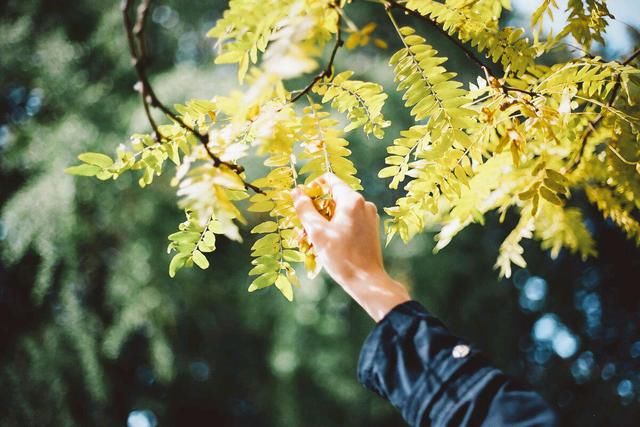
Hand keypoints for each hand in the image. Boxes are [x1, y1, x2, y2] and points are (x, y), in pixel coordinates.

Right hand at [291, 173, 410, 321]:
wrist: (366, 281)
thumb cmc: (341, 257)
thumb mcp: (317, 231)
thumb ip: (304, 208)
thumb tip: (296, 191)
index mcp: (352, 200)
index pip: (329, 180)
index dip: (311, 188)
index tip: (301, 203)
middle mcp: (363, 204)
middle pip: (332, 199)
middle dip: (314, 212)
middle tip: (301, 230)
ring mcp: (368, 217)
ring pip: (338, 213)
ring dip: (321, 224)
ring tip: (308, 242)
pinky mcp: (370, 230)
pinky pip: (347, 222)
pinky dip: (334, 230)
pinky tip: (323, 246)